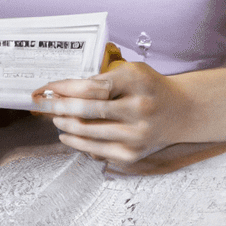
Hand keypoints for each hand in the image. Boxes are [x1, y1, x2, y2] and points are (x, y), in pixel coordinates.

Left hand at [32, 61, 193, 164]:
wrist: (181, 112)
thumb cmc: (149, 87)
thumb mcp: (130, 70)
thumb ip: (101, 78)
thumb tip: (64, 90)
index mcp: (136, 84)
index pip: (92, 87)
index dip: (65, 88)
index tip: (48, 87)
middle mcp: (138, 110)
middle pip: (87, 111)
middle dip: (60, 107)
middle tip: (44, 104)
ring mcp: (136, 135)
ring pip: (89, 133)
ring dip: (65, 126)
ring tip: (54, 118)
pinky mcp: (134, 154)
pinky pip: (97, 150)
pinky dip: (77, 143)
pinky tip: (66, 136)